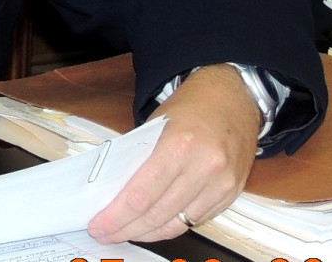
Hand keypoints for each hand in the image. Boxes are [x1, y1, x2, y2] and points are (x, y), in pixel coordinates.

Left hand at [88, 63, 260, 243]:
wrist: (233, 96)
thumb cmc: (190, 106)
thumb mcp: (156, 123)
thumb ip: (139, 155)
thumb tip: (113, 189)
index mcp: (179, 145)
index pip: (142, 194)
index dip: (117, 216)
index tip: (98, 225)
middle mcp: (204, 167)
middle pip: (158, 213)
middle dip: (127, 228)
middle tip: (105, 234)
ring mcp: (222, 184)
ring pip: (178, 223)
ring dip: (148, 233)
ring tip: (126, 233)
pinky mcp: (232, 193)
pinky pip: (196, 220)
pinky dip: (172, 226)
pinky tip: (154, 226)